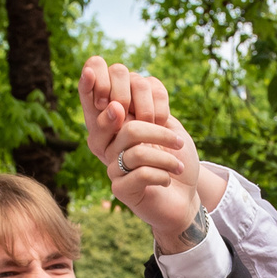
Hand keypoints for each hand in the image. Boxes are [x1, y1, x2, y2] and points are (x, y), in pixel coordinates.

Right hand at [79, 58, 216, 248]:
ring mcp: (111, 166)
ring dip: (166, 155)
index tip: (106, 81)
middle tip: (177, 141)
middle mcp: (106, 143)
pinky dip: (163, 174)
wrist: (187, 196)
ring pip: (135, 147)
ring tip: (178, 163)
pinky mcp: (120, 189)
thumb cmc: (176, 157)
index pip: (92, 96)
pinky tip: (168, 179)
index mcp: (114, 123)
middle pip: (122, 118)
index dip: (90, 83)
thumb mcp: (167, 123)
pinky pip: (140, 172)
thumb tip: (125, 95)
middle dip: (157, 128)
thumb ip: (147, 104)